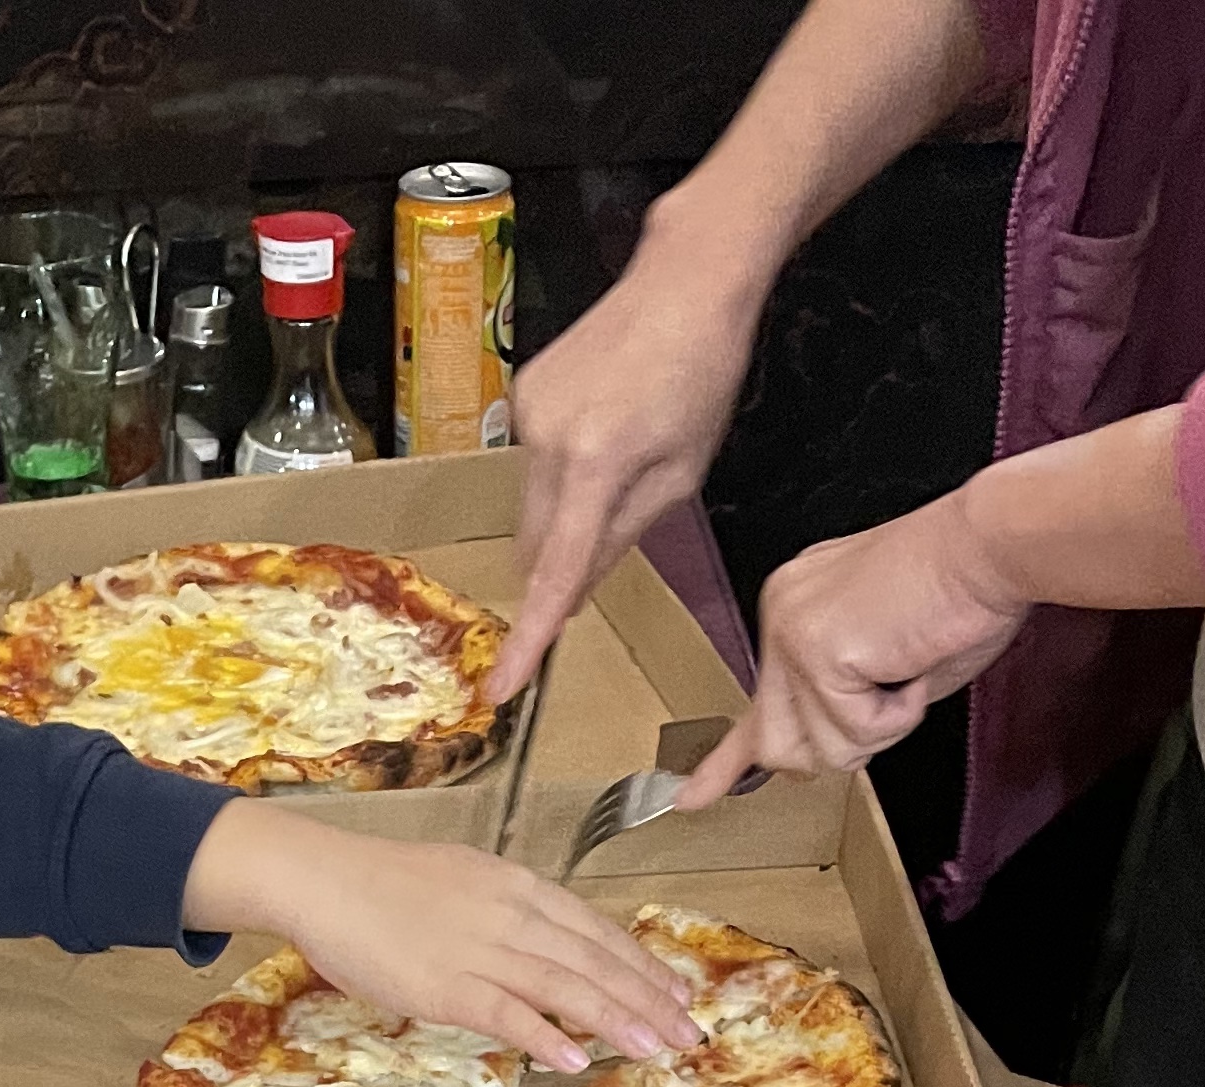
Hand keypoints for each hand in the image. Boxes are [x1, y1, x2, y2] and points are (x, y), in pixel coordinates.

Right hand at [180, 812, 700, 1075]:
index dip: (640, 964)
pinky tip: (576, 1059)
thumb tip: (535, 947)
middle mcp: (510, 914)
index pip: (595, 929)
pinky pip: (506, 1012)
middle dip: (647, 999)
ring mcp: (479, 949)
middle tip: (688, 1034)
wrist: (322, 878)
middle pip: (594, 960)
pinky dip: (544, 1036)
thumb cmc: (381, 883)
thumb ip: (503, 914)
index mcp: (517, 887)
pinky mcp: (445, 984)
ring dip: (615, 1021)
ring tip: (654, 1049)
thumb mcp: (460, 883)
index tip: (675, 994)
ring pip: (564, 986)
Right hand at [495, 234, 763, 698]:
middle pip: (535, 542)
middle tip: (613, 532)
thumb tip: (574, 588)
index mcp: (596, 464)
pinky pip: (533, 462)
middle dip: (561, 561)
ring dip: (565, 511)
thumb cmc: (702, 373)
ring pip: (533, 504)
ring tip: (621, 456)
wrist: (686, 279)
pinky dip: (562, 470)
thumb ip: (623, 536)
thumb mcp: (681, 473)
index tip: (502, 688)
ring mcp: (528, 412)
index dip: (529, 637)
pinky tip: (602, 428)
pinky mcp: (524, 392)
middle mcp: (548, 439)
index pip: (553, 573)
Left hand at [680, 486, 1023, 795]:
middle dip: (843, 740)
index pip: (754, 702)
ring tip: (908, 667)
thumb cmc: (965, 593)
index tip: (692, 797)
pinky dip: (897, 716)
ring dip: (879, 729)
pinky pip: (853, 733)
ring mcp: (792, 632)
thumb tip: (811, 763)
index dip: (727, 762)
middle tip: (892, 689)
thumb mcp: (891, 666)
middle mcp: (783, 613)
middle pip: (778, 743)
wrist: (993, 545)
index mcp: (798, 608)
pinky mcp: (817, 650)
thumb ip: (845, 707)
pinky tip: (911, 665)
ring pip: (820, 750)